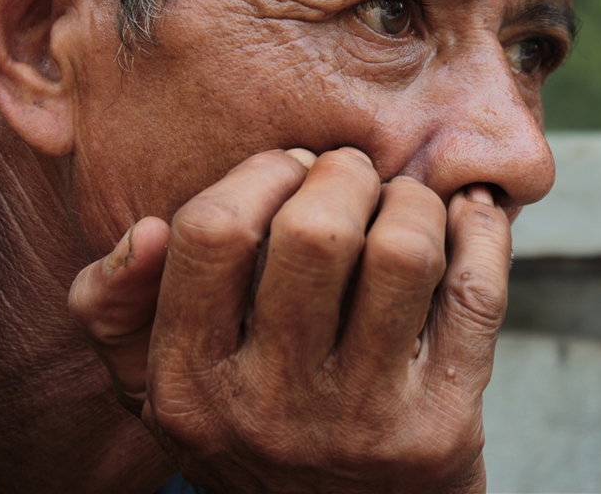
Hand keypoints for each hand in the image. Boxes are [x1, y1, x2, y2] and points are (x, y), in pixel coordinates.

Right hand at [69, 147, 510, 492]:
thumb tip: (145, 230)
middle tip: (352, 179)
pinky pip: (478, 294)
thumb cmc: (251, 430)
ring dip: (411, 201)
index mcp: (190, 383)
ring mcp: (364, 419)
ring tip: (401, 206)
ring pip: (403, 251)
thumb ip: (118, 309)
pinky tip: (468, 217)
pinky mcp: (442, 425)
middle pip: (316, 230)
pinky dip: (482, 232)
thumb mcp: (158, 383)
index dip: (260, 174)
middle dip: (343, 175)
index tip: (289, 170)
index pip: (212, 232)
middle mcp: (272, 406)